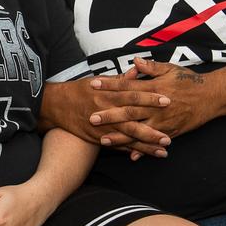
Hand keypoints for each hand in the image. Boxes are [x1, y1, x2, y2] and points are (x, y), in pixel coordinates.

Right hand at [43, 78, 171, 159]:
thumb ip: (120, 79)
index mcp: (108, 93)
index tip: (167, 100)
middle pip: (132, 119)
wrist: (56, 105)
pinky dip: (129, 151)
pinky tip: (144, 155)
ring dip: (145, 145)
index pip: (133, 95)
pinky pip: (116, 146)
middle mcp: (105, 111)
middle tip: (169, 134)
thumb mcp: (98, 80)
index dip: (150, 98)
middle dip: (151, 128)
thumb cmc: (80, 90)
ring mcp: (101, 127)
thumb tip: (138, 70)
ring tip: (163, 150)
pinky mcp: (96, 138)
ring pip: (126, 137)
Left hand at [97, 58, 216, 140]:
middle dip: (110, 115)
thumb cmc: (189, 80)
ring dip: (121, 136)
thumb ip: (151, 67)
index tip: (93, 84)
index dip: (110, 85)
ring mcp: (164, 121)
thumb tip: (133, 61)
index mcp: (155, 88)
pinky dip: (143, 150)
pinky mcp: (171, 132)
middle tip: (91, 118)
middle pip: (129, 111)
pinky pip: (154, 142)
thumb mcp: (170, 69)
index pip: (127, 86)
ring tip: (103, 140)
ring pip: (139, 130)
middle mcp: (157, 106)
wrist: (212, 97)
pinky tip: (130, 156)